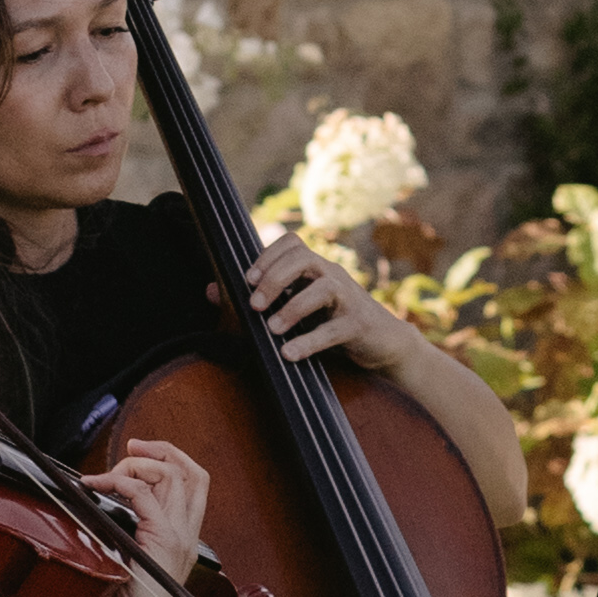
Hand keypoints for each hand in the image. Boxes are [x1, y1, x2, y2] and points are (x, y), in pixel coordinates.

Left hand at [94, 434, 208, 596]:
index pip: (194, 483)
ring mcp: (178, 537)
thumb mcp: (130, 559)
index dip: (170, 458)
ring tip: (110, 475)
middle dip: (162, 450)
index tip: (138, 452)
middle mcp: (188, 534)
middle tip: (132, 446)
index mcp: (184, 537)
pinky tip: (97, 486)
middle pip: (192, 472)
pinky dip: (118, 482)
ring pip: (173, 476)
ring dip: (137, 465)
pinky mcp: (162, 541)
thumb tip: (102, 500)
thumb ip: (130, 531)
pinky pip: (143, 495)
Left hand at [250, 232, 534, 543]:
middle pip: (304, 259)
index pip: (293, 243)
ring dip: (293, 307)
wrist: (386, 344)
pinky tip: (289, 353)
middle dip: (275, 279)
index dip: (268, 255)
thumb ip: (260, 299)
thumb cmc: (334, 323)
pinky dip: (310, 341)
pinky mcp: (360, 325)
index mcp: (317, 269)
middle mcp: (333, 276)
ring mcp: (349, 299)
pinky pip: (334, 329)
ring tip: (271, 328)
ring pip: (322, 288)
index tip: (246, 279)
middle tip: (254, 304)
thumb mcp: (297, 309)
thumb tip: (211, 291)